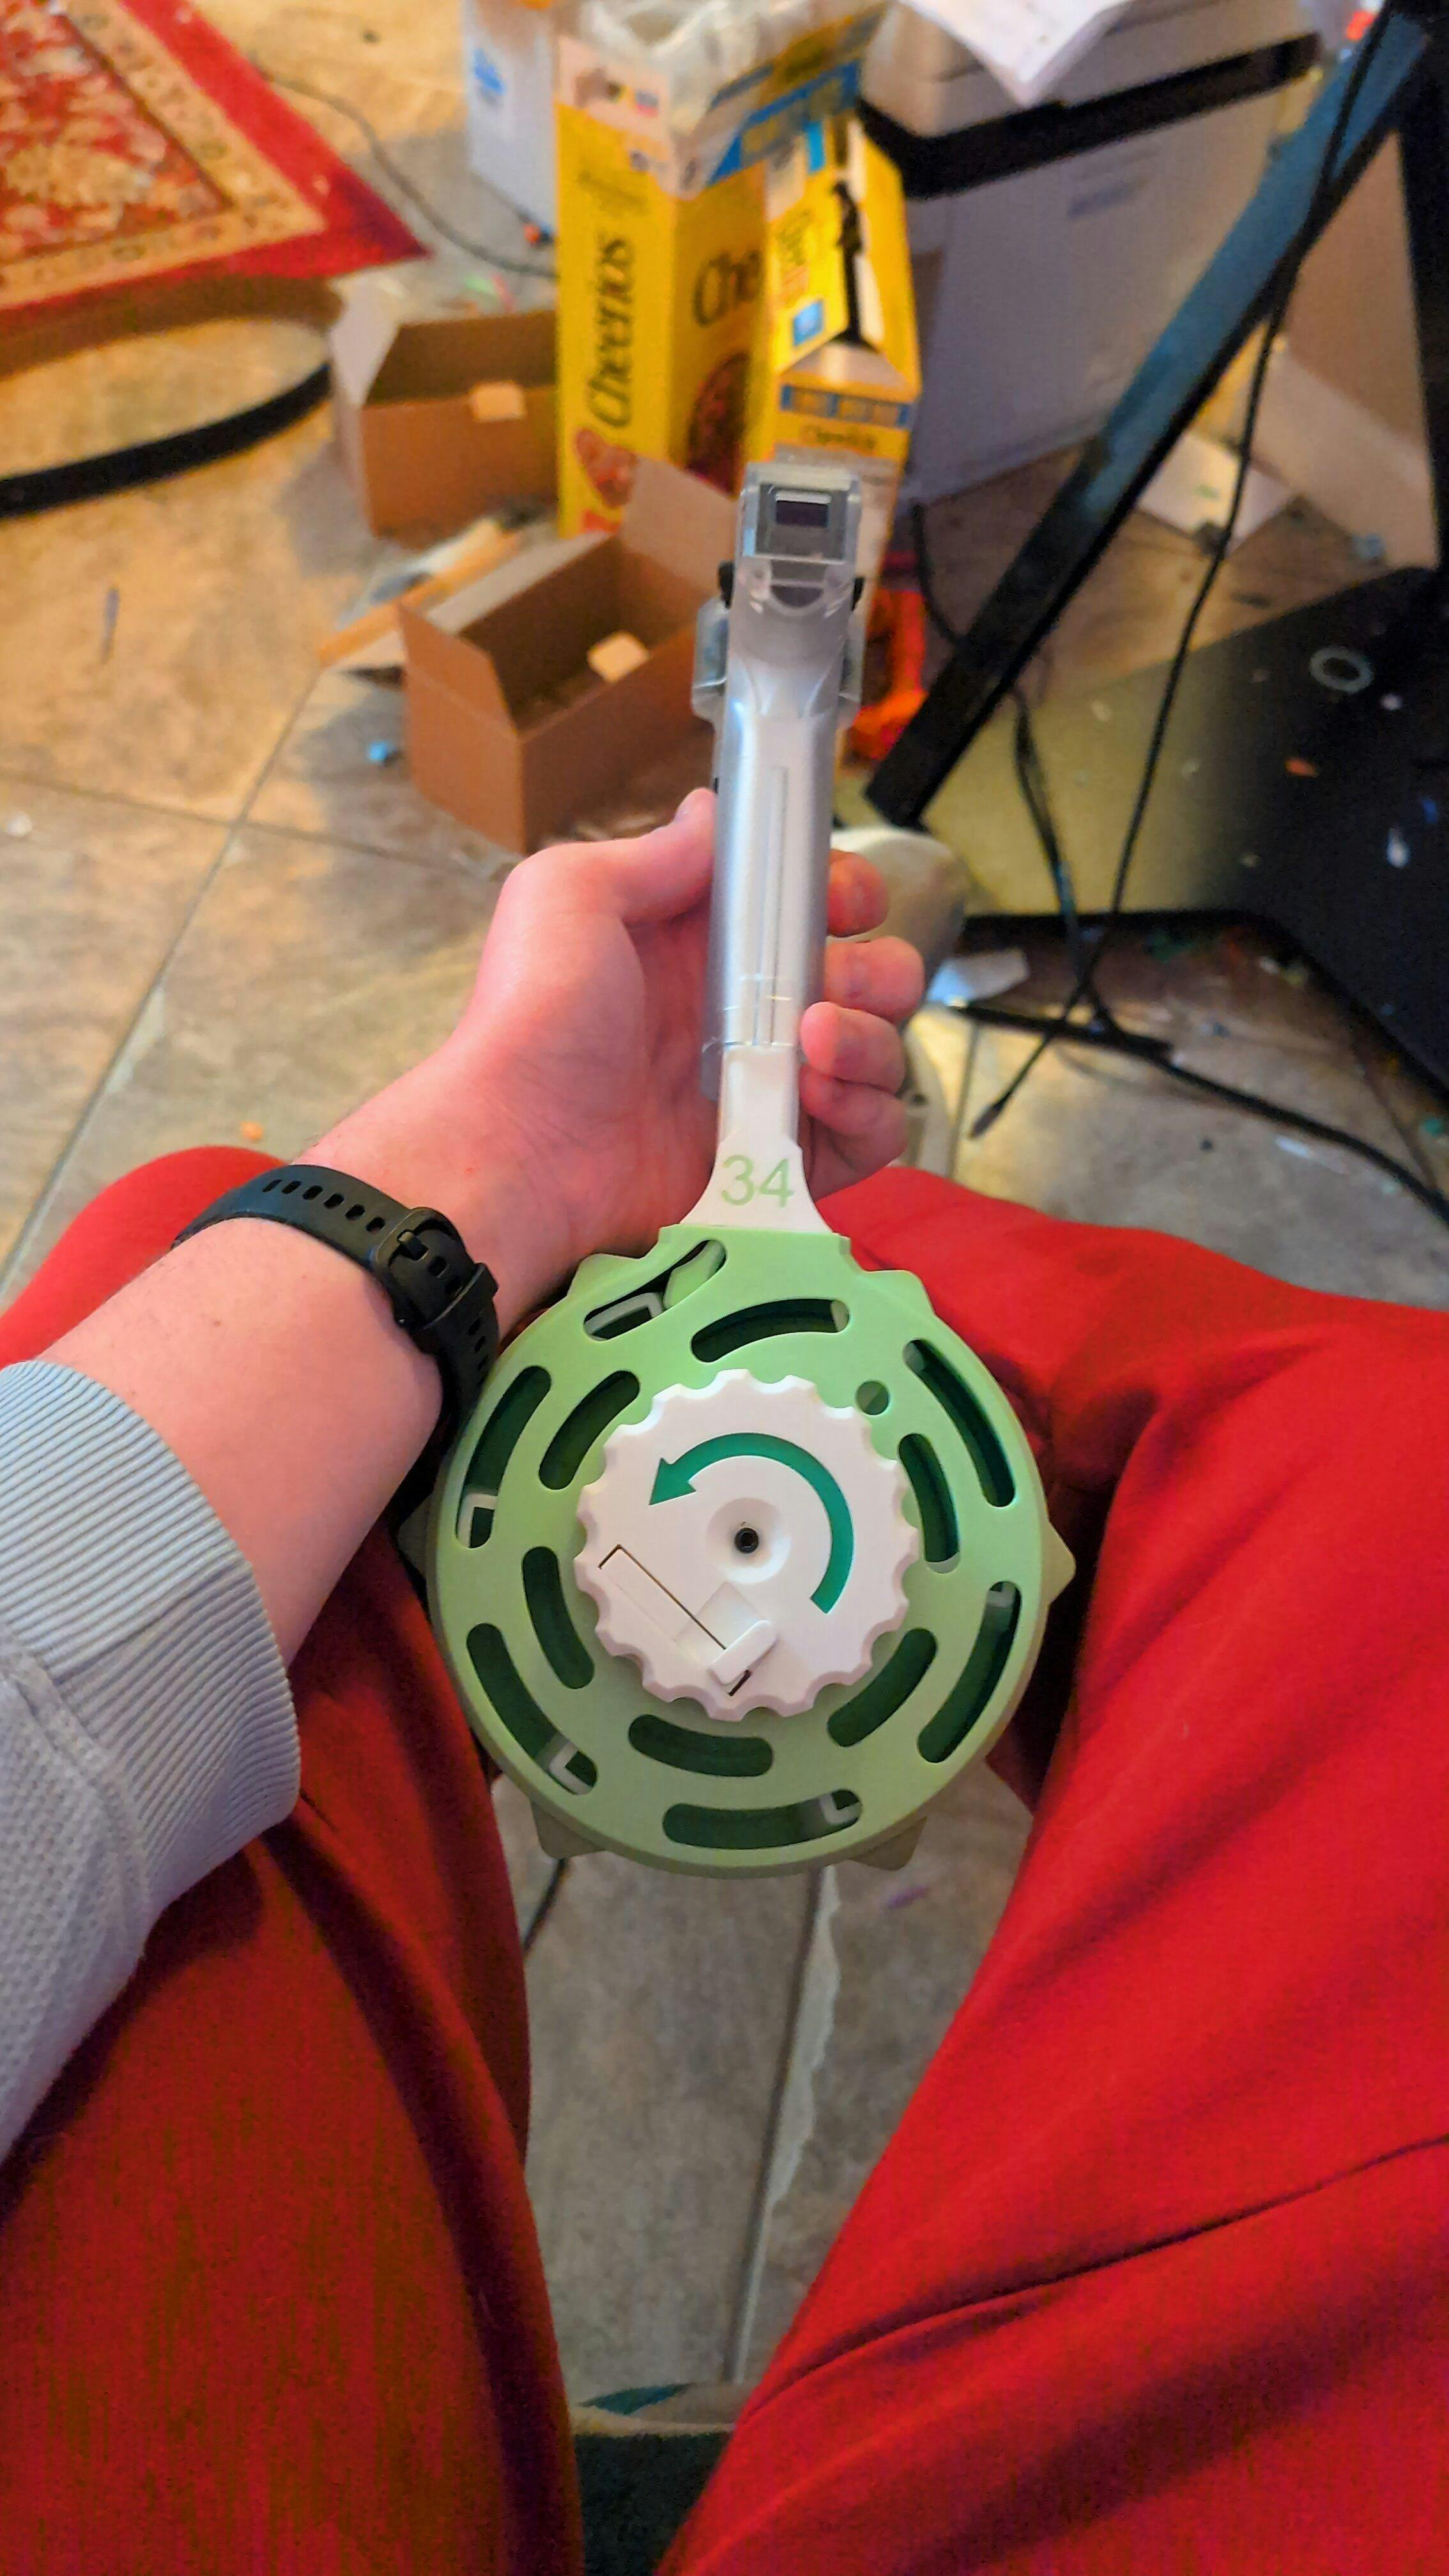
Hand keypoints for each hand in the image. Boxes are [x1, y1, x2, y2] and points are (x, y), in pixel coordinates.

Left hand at [319, 791, 923, 1330]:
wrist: (522, 1149)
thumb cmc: (533, 1021)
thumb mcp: (568, 895)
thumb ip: (653, 854)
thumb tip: (710, 816)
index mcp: (700, 944)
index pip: (805, 905)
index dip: (840, 893)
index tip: (839, 902)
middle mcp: (743, 1013)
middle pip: (863, 974)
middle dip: (875, 968)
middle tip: (832, 983)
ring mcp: (766, 1087)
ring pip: (877, 1050)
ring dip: (872, 1038)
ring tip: (815, 1044)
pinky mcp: (780, 1159)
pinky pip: (869, 1135)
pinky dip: (868, 1112)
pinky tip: (820, 1098)